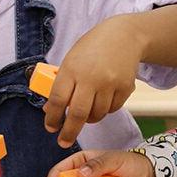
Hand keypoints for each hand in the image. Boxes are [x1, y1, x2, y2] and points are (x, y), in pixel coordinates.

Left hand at [43, 16, 144, 147]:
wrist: (124, 36)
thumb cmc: (93, 47)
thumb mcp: (72, 60)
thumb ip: (62, 84)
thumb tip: (51, 110)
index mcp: (72, 69)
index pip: (58, 100)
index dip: (52, 118)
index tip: (50, 128)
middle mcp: (91, 77)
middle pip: (78, 114)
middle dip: (69, 132)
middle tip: (63, 141)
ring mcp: (110, 83)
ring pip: (97, 114)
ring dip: (89, 119)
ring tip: (86, 113)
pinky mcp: (125, 87)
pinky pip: (113, 109)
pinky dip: (105, 110)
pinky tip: (103, 100)